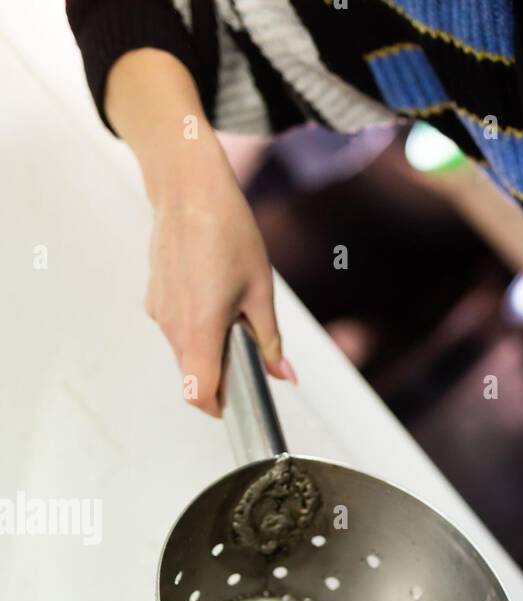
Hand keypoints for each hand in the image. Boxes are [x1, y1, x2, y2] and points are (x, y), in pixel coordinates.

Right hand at [105, 50, 293, 415]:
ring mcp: (159, 313)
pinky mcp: (154, 299)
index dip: (217, 407)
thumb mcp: (261, 291)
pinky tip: (214, 296)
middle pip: (193, 376)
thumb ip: (270, 341)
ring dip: (209, 350)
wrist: (187, 188)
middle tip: (248, 353)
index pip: (198, 393)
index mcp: (200, 329)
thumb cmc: (226, 232)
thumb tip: (284, 375)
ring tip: (232, 313)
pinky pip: (177, 329)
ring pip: (184, 353)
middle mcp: (173, 326)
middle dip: (219, 375)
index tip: (236, 405)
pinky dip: (196, 328)